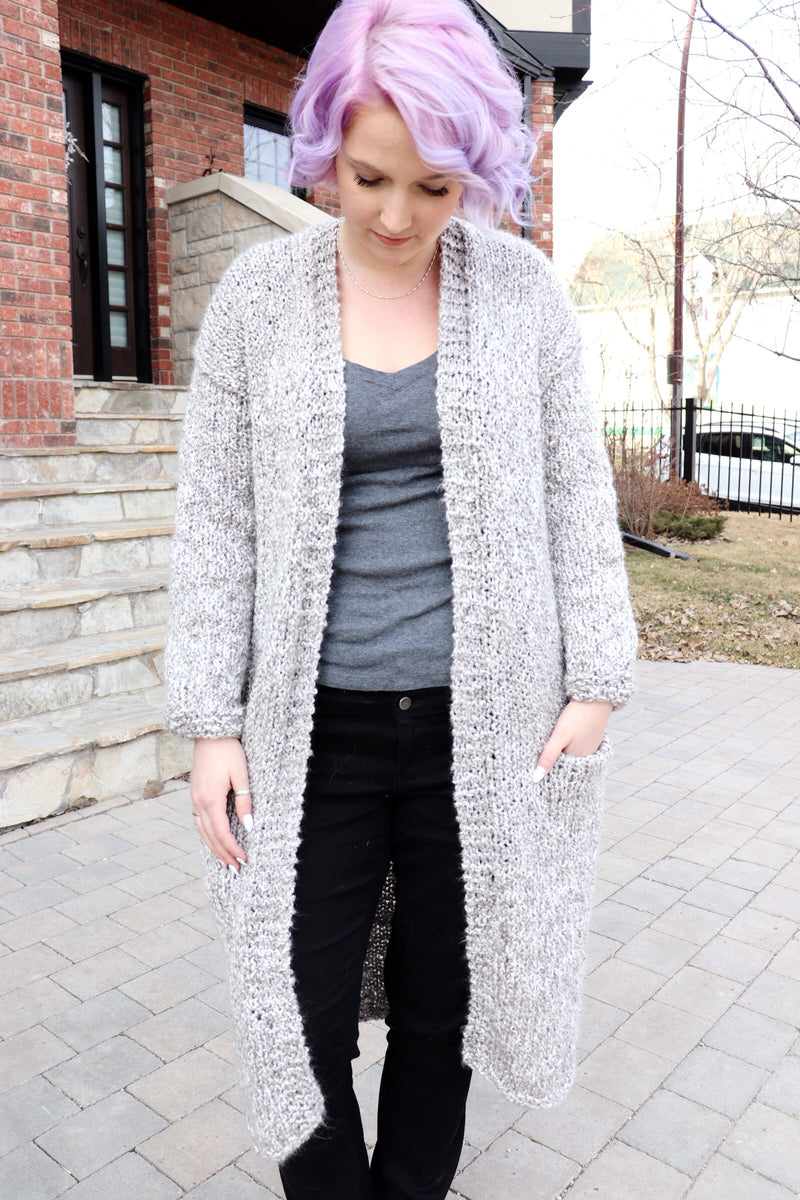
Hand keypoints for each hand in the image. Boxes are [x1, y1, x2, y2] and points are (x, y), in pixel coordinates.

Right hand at [191, 737, 252, 869]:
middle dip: (223, 854)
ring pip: (202, 831)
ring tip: (224, 862)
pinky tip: (212, 840)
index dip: (232, 848)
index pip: (222, 833)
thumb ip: (245, 801)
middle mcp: (199, 802)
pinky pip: (198, 821)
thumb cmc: (228, 751)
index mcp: (211, 799)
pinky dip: (206, 835)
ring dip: (213, 847)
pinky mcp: (195, 794)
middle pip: (210, 836)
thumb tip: (249, 825)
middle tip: (235, 869)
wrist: (210, 733)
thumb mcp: (241, 775)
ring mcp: (194, 798)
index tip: (243, 859)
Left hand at [533, 699, 612, 780]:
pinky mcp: (591, 737)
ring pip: (570, 753)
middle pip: (565, 762)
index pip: (559, 771)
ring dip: (561, 751)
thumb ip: (549, 757)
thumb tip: (536, 778)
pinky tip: (565, 737)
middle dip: (554, 761)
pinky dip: (569, 744)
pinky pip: (577, 745)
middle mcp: (587, 757)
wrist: (595, 697)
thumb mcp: (559, 736)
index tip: (534, 767)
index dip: (547, 769)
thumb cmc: (576, 716)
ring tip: (551, 744)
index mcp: (579, 761)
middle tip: (539, 754)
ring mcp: (591, 747)